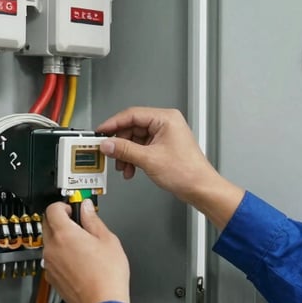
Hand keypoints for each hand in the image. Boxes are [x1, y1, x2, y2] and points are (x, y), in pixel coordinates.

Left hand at [42, 199, 130, 302]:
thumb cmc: (107, 275)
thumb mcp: (107, 239)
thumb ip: (93, 219)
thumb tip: (86, 207)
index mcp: (64, 234)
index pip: (52, 209)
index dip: (63, 205)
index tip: (73, 208)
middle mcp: (52, 248)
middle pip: (47, 224)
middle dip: (60, 220)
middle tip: (78, 224)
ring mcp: (50, 264)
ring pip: (49, 243)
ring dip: (60, 239)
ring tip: (82, 245)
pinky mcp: (52, 278)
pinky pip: (52, 259)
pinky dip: (61, 256)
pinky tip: (79, 261)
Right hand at [96, 107, 244, 229]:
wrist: (200, 188)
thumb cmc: (187, 172)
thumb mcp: (148, 159)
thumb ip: (124, 150)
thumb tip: (107, 144)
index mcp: (166, 118)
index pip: (132, 114)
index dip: (113, 123)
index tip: (101, 132)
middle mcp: (166, 123)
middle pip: (132, 127)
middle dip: (120, 143)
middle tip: (109, 152)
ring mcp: (165, 135)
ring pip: (136, 139)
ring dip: (126, 153)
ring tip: (122, 165)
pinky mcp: (163, 146)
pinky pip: (142, 147)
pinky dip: (134, 157)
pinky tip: (131, 168)